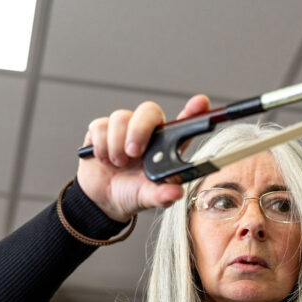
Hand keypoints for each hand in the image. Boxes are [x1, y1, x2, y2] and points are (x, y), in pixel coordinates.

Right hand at [76, 94, 210, 221]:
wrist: (102, 199)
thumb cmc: (132, 192)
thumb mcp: (148, 198)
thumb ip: (162, 195)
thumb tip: (176, 192)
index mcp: (165, 146)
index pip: (183, 122)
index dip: (193, 110)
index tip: (201, 102)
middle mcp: (147, 132)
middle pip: (148, 110)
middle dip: (139, 130)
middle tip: (134, 153)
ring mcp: (124, 128)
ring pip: (121, 118)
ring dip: (116, 144)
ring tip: (118, 164)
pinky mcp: (101, 129)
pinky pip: (100, 126)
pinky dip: (101, 146)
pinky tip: (105, 160)